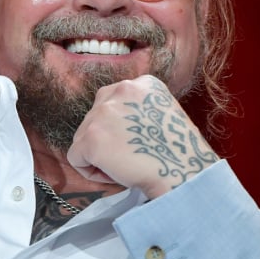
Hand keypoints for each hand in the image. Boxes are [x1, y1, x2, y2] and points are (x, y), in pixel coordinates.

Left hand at [67, 75, 217, 198]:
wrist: (184, 173)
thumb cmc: (179, 153)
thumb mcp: (164, 113)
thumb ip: (138, 110)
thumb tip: (115, 127)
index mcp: (142, 83)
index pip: (112, 103)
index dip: (120, 129)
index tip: (136, 143)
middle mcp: (121, 90)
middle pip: (94, 118)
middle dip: (107, 141)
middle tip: (129, 158)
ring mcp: (103, 113)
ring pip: (82, 137)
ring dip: (99, 156)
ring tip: (124, 167)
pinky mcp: (92, 138)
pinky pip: (75, 157)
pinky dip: (90, 171)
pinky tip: (113, 175)